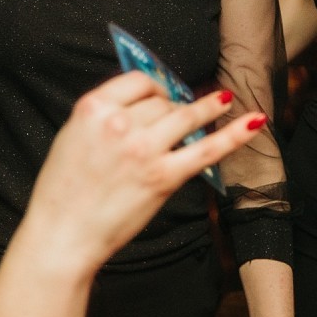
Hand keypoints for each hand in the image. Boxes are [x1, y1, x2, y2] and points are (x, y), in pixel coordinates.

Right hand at [26, 73, 264, 268]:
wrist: (63, 235)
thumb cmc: (62, 191)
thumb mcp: (72, 137)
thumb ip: (104, 116)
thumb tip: (141, 104)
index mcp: (93, 108)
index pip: (139, 81)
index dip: (156, 87)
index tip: (162, 93)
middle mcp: (119, 124)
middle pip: (163, 102)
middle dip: (173, 107)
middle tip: (179, 115)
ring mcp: (144, 150)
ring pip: (185, 117)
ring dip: (207, 108)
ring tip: (223, 100)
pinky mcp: (163, 177)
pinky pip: (206, 149)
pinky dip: (234, 134)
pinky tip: (254, 121)